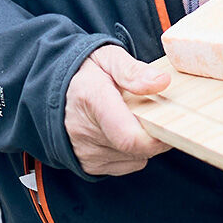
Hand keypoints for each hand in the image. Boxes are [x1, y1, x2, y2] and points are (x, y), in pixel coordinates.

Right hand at [65, 45, 171, 175]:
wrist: (52, 86)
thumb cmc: (86, 70)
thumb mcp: (109, 57)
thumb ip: (134, 71)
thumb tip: (162, 82)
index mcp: (91, 98)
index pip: (129, 136)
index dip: (158, 136)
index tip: (170, 121)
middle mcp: (83, 130)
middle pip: (136, 148)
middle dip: (153, 133)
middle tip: (149, 112)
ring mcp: (83, 151)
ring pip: (134, 158)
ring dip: (141, 143)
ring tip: (129, 118)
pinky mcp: (87, 164)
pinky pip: (125, 165)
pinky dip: (130, 152)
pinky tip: (119, 131)